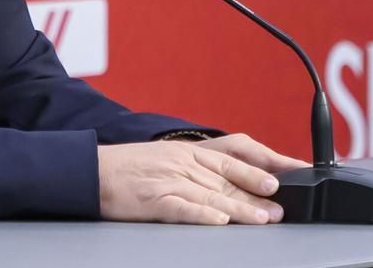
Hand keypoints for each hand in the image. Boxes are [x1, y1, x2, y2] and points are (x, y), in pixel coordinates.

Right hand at [98, 134, 308, 224]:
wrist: (90, 171)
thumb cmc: (127, 170)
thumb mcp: (164, 160)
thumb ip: (194, 169)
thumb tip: (225, 187)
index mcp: (185, 153)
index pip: (230, 157)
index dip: (259, 166)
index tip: (282, 176)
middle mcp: (181, 163)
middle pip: (226, 177)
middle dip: (256, 191)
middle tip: (280, 205)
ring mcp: (168, 180)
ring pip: (211, 194)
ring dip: (240, 207)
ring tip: (263, 218)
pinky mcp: (153, 200)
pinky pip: (182, 208)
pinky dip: (202, 214)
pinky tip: (219, 220)